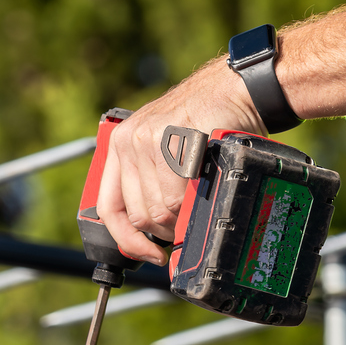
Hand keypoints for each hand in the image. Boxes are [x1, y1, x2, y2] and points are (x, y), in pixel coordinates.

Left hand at [96, 59, 263, 264]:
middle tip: (184, 225)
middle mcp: (127, 142)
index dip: (127, 239)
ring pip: (158, 209)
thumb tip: (148, 235)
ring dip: (181, 217)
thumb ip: (150, 183)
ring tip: (197, 203)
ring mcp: (147, 141)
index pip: (109, 208)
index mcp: (120, 146)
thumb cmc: (206, 123)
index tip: (149, 254)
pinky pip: (176, 195)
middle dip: (164, 230)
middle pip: (138, 214)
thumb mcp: (167, 149)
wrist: (236, 90)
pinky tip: (203, 189)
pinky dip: (192, 202)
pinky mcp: (171, 142)